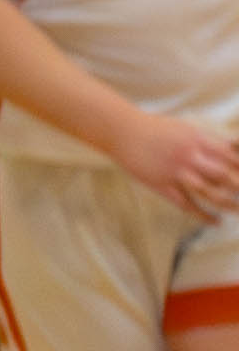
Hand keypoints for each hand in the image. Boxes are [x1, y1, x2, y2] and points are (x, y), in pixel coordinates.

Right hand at [115, 115, 238, 219]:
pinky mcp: (161, 184)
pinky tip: (214, 222)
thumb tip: (232, 150)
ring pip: (207, 193)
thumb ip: (208, 142)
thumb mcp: (186, 129)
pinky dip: (202, 215)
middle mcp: (189, 156)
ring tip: (237, 211)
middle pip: (224, 176)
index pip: (231, 157)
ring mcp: (175, 172)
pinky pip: (186, 204)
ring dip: (227, 204)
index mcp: (198, 140)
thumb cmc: (154, 128)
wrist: (122, 131)